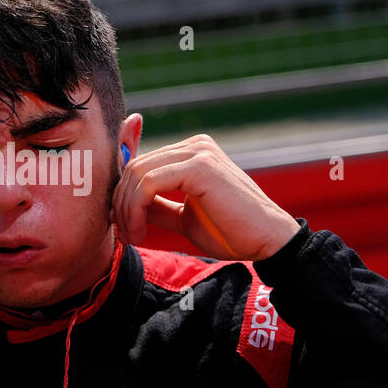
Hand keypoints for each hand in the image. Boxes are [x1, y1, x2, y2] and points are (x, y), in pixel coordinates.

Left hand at [110, 134, 300, 260]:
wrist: (267, 241)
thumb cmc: (231, 232)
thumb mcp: (183, 217)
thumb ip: (157, 205)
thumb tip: (124, 205)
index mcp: (192, 153)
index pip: (141, 164)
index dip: (122, 195)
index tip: (121, 225)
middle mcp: (195, 146)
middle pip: (135, 167)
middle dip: (121, 203)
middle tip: (123, 235)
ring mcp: (198, 152)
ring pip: (138, 174)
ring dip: (126, 210)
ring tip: (132, 236)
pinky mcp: (199, 167)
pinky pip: (149, 183)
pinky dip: (136, 209)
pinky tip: (140, 231)